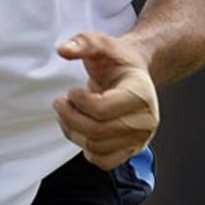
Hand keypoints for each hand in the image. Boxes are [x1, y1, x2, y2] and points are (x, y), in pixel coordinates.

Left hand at [54, 32, 159, 169]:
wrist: (132, 74)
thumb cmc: (117, 59)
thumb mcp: (102, 43)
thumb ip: (84, 43)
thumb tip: (63, 50)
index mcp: (140, 94)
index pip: (103, 109)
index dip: (79, 101)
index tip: (71, 91)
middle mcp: (145, 121)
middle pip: (98, 132)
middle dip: (70, 117)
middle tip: (59, 103)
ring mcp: (139, 139)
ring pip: (98, 148)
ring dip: (73, 132)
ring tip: (67, 113)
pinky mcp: (130, 150)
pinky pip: (104, 161)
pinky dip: (85, 148)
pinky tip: (78, 129)